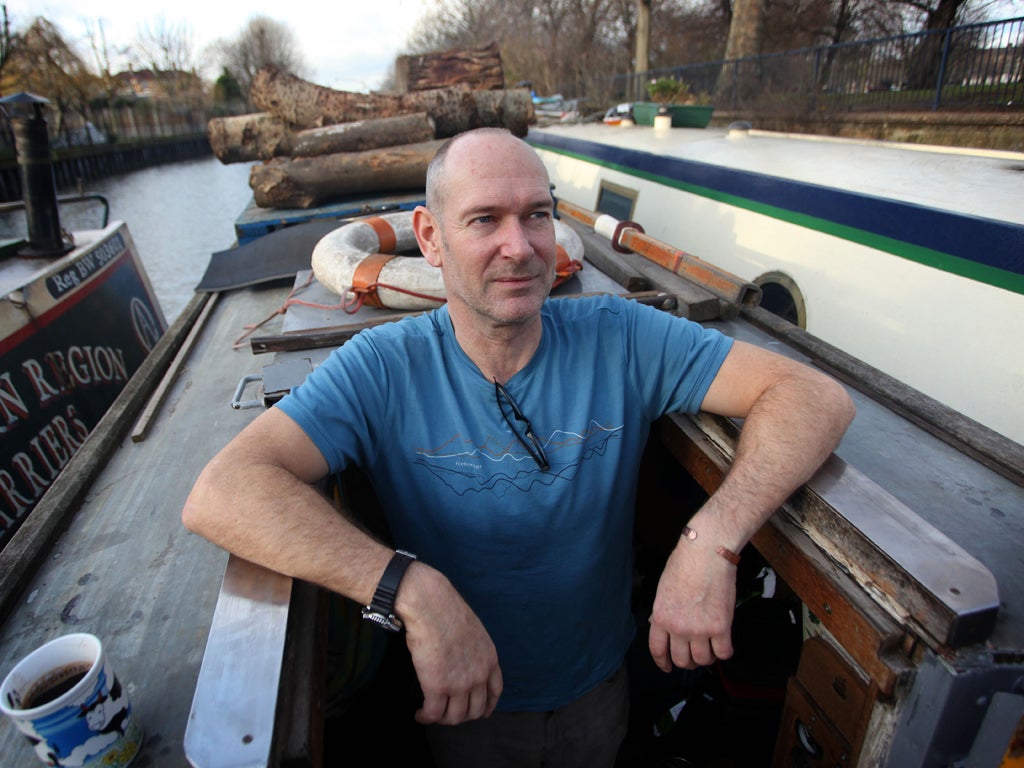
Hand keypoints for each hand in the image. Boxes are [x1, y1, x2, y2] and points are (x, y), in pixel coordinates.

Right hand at [398, 566, 502, 724]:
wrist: (431, 606)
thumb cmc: (447, 611)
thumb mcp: (474, 631)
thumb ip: (473, 650)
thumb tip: (461, 659)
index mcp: (489, 659)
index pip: (495, 692)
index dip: (487, 706)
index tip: (481, 712)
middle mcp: (479, 675)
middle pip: (474, 710)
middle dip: (461, 716)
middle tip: (448, 713)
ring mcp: (459, 684)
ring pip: (454, 717)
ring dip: (442, 719)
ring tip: (431, 714)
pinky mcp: (437, 687)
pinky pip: (433, 714)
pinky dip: (426, 717)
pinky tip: (420, 714)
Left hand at [648, 539, 736, 671]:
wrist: (707, 551)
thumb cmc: (686, 563)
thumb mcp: (664, 588)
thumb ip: (664, 611)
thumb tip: (661, 625)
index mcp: (661, 617)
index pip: (658, 650)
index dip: (663, 662)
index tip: (667, 666)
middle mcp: (678, 627)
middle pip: (682, 660)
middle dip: (688, 661)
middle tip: (694, 655)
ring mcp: (700, 629)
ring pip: (703, 660)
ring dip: (707, 657)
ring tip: (710, 647)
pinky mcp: (721, 627)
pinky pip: (724, 653)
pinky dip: (725, 652)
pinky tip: (724, 644)